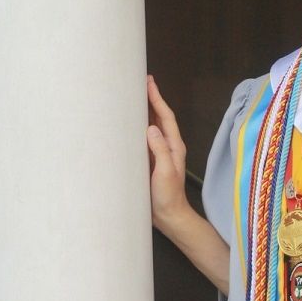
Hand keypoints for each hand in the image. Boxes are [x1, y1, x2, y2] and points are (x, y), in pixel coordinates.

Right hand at [145, 75, 231, 294]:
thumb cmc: (168, 196)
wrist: (169, 217)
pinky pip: (143, 139)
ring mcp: (159, 153)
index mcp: (173, 146)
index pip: (165, 116)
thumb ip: (160, 150)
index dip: (157, 98)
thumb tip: (150, 127)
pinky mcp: (150, 162)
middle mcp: (167, 146)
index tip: (149, 82)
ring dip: (144, 112)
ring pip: (151, 126)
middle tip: (140, 83)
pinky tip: (128, 125)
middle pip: (159, 117)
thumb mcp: (165, 171)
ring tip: (133, 98)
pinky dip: (137, 128)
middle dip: (151, 99)